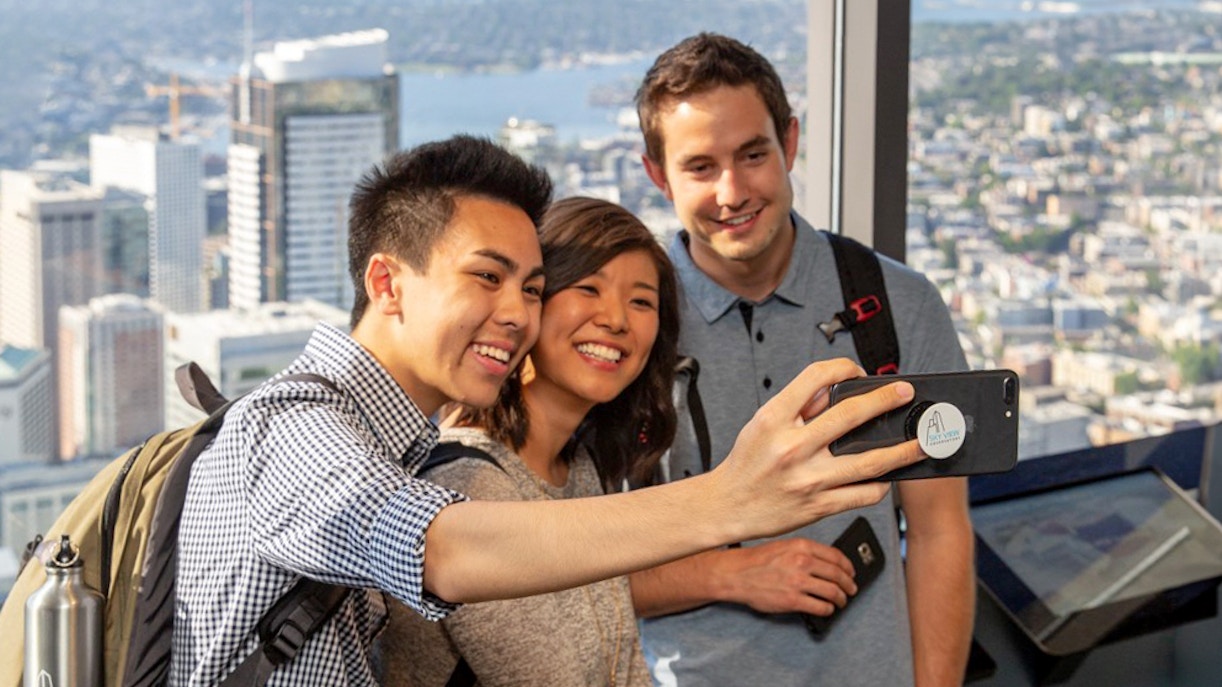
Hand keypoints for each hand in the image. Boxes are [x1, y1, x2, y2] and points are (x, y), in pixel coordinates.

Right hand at [708, 358, 921, 541]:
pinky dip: (881, 483)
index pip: (816, 376)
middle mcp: (792, 447)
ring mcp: (808, 479)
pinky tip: (889, 475)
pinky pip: (863, 494)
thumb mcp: (762, 424)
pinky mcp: (819, 506)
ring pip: (869, 461)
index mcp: (774, 418)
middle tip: (906, 393)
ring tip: (922, 441)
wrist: (726, 506)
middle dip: (886, 400)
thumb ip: (798, 406)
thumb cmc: (746, 463)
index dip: (843, 367)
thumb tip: (836, 389)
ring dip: (903, 449)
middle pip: (851, 414)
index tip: (858, 371)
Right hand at [718, 538, 856, 615]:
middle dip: (849, 585)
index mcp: (801, 546)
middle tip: (851, 589)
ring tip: (841, 601)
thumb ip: (805, 552)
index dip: (848, 566)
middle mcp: (802, 562)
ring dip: (841, 599)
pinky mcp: (793, 600)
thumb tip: (827, 564)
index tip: (851, 572)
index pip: (836, 556)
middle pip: (838, 575)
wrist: (735, 574)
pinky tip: (827, 608)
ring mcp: (798, 582)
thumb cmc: (756, 561)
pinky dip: (828, 609)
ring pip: (833, 592)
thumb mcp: (783, 546)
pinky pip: (820, 607)